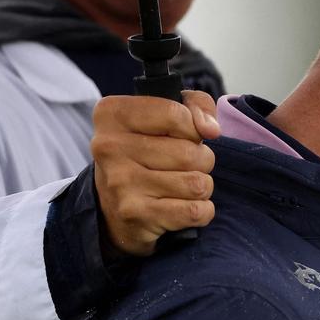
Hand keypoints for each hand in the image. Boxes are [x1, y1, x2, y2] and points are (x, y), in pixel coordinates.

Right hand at [91, 90, 220, 256]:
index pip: (175, 114)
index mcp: (112, 114)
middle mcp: (109, 147)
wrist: (112, 207)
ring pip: (197, 183)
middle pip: (190, 153)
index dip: (193, 127)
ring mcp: (120, 183)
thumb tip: (211, 130)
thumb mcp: (167, 114)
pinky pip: (196, 212)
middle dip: (201, 159)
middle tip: (184, 165)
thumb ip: (196, 105)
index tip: (185, 135)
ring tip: (182, 185)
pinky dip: (201, 211)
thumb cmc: (148, 151)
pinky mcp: (135, 215)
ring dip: (202, 186)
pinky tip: (183, 206)